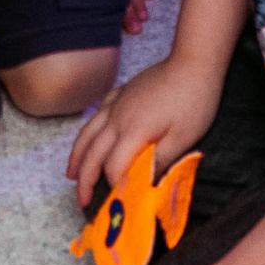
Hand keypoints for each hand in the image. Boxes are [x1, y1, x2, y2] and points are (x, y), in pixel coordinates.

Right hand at [67, 52, 220, 202]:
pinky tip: (87, 140)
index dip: (113, 185)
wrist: (194, 62)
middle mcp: (117, 118)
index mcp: (134, 131)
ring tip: (69, 175)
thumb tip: (145, 182)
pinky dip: (87, 131)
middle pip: (92, 153)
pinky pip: (96, 114)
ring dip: (76, 157)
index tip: (117, 201)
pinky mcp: (121, 93)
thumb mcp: (184, 138)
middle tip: (82, 201)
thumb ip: (160, 161)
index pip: (114, 166)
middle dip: (84, 180)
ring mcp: (116, 104)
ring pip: (87, 133)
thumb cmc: (194, 100)